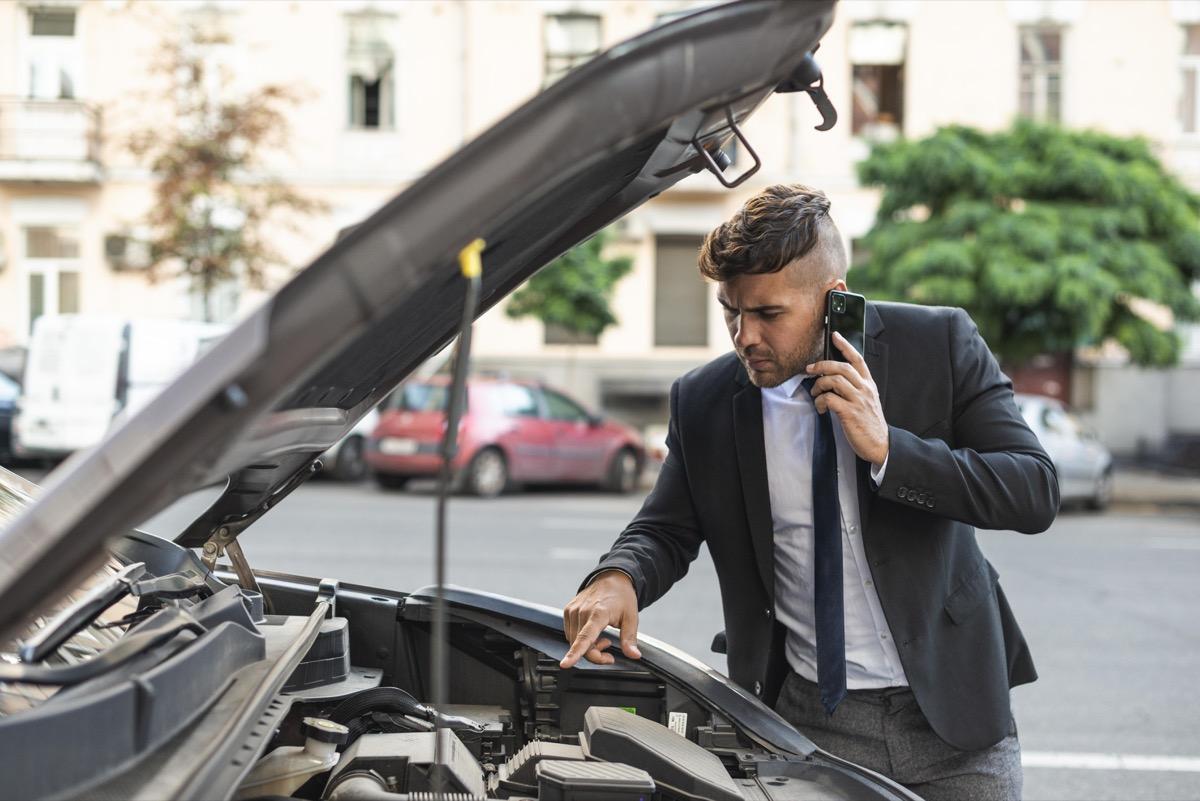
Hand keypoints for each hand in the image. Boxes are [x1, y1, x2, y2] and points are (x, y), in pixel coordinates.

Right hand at [560, 570, 640, 667]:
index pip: (584, 638)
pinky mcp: (568, 610)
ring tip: (603, 636)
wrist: (612, 578)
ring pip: (574, 641)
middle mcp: (582, 611)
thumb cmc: (622, 596)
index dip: (575, 653)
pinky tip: (593, 632)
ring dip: (588, 646)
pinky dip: (581, 639)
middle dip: (595, 653)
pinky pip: (570, 634)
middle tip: (609, 645)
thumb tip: (634, 655)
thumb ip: (629, 639)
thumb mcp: (631, 618)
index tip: (566, 663)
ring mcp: (573, 610)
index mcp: (598, 613)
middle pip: (581, 645)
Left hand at [806, 332, 888, 466]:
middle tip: (810, 369)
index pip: (857, 359)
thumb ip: (854, 388)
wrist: (880, 444)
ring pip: (834, 381)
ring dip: (819, 385)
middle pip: (842, 367)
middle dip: (822, 365)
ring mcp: (858, 400)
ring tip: (814, 393)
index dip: (845, 345)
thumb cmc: (869, 423)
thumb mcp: (866, 401)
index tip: (834, 335)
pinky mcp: (850, 413)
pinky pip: (830, 399)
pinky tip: (820, 407)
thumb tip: (833, 378)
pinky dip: (820, 401)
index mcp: (868, 385)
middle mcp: (864, 389)